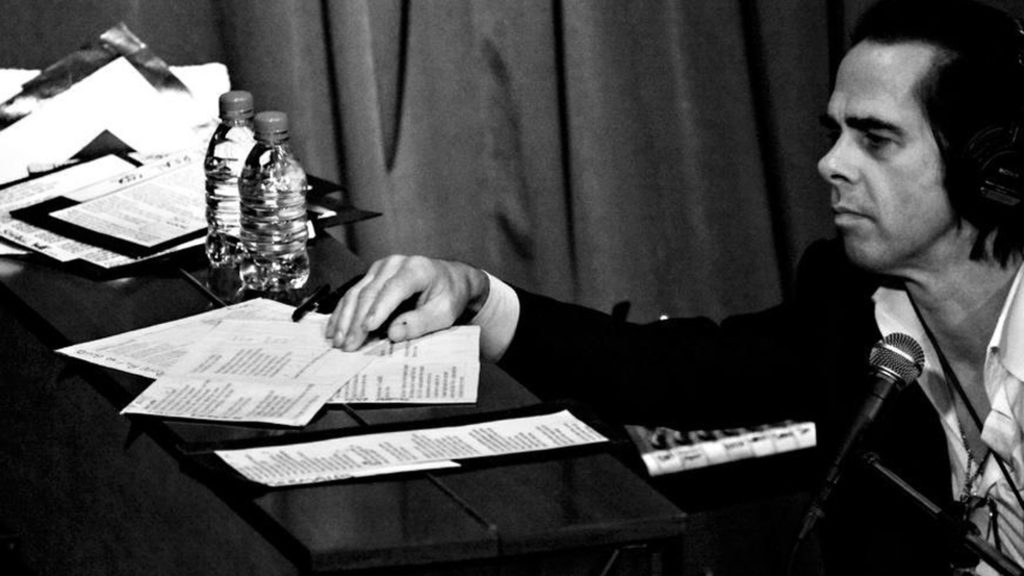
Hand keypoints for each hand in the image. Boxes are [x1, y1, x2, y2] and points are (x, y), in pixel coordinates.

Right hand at [325, 255, 489, 350]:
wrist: (451, 279)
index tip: (367, 328)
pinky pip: (353, 294)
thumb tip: (394, 333)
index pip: (393, 288)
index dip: (379, 309)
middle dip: (356, 321)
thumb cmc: (449, 295)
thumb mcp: (444, 312)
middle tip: (348, 345)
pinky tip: (333, 329)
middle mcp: (395, 264)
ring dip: (344, 319)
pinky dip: (342, 313)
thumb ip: (421, 322)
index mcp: (416, 269)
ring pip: (356, 293)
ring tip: (338, 341)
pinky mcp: (372, 276)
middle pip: (370, 292)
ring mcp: (380, 268)